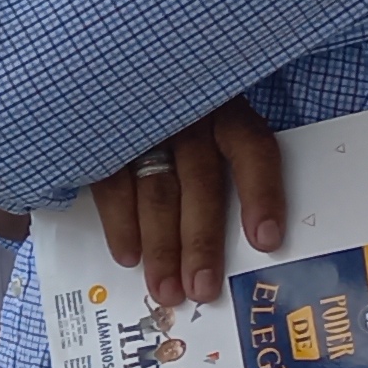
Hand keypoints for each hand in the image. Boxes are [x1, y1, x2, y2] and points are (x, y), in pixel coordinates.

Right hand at [91, 98, 287, 309]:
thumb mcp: (209, 124)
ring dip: (161, 246)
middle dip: (201, 241)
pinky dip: (120, 224)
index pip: (251, 149)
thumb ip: (229, 164)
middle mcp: (184, 115)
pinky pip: (112, 186)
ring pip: (156, 191)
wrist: (112, 78)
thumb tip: (257, 235)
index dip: (261, 195)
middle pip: (200, 181)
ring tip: (165, 289)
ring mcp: (140, 125)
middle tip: (202, 289)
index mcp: (222, 109)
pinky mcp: (101, 136)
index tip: (266, 242)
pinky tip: (128, 257)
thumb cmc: (175, 115)